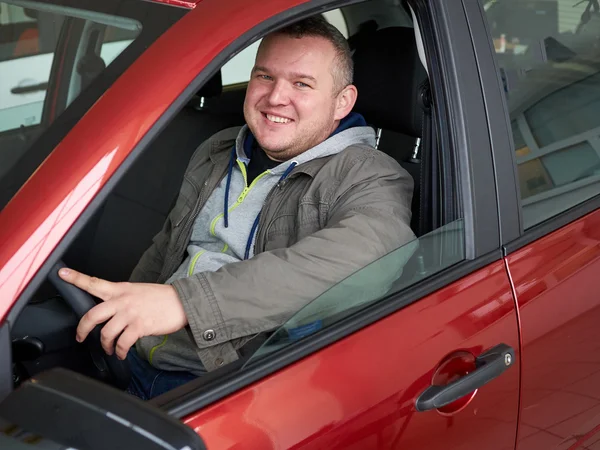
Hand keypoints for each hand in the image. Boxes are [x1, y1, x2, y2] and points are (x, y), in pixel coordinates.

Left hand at [58, 268, 187, 359]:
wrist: (182, 302)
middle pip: (92, 314)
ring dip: (105, 345)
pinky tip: (122, 353)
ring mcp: (130, 314)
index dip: (76, 278)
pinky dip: (120, 351)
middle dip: (82, 329)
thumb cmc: (162, 298)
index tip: (62, 273)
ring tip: (110, 348)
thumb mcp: (138, 291)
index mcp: (121, 290)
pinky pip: (122, 343)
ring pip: (106, 333)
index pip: (94, 282)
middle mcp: (122, 300)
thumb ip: (121, 298)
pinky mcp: (140, 326)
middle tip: (80, 337)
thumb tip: (110, 311)